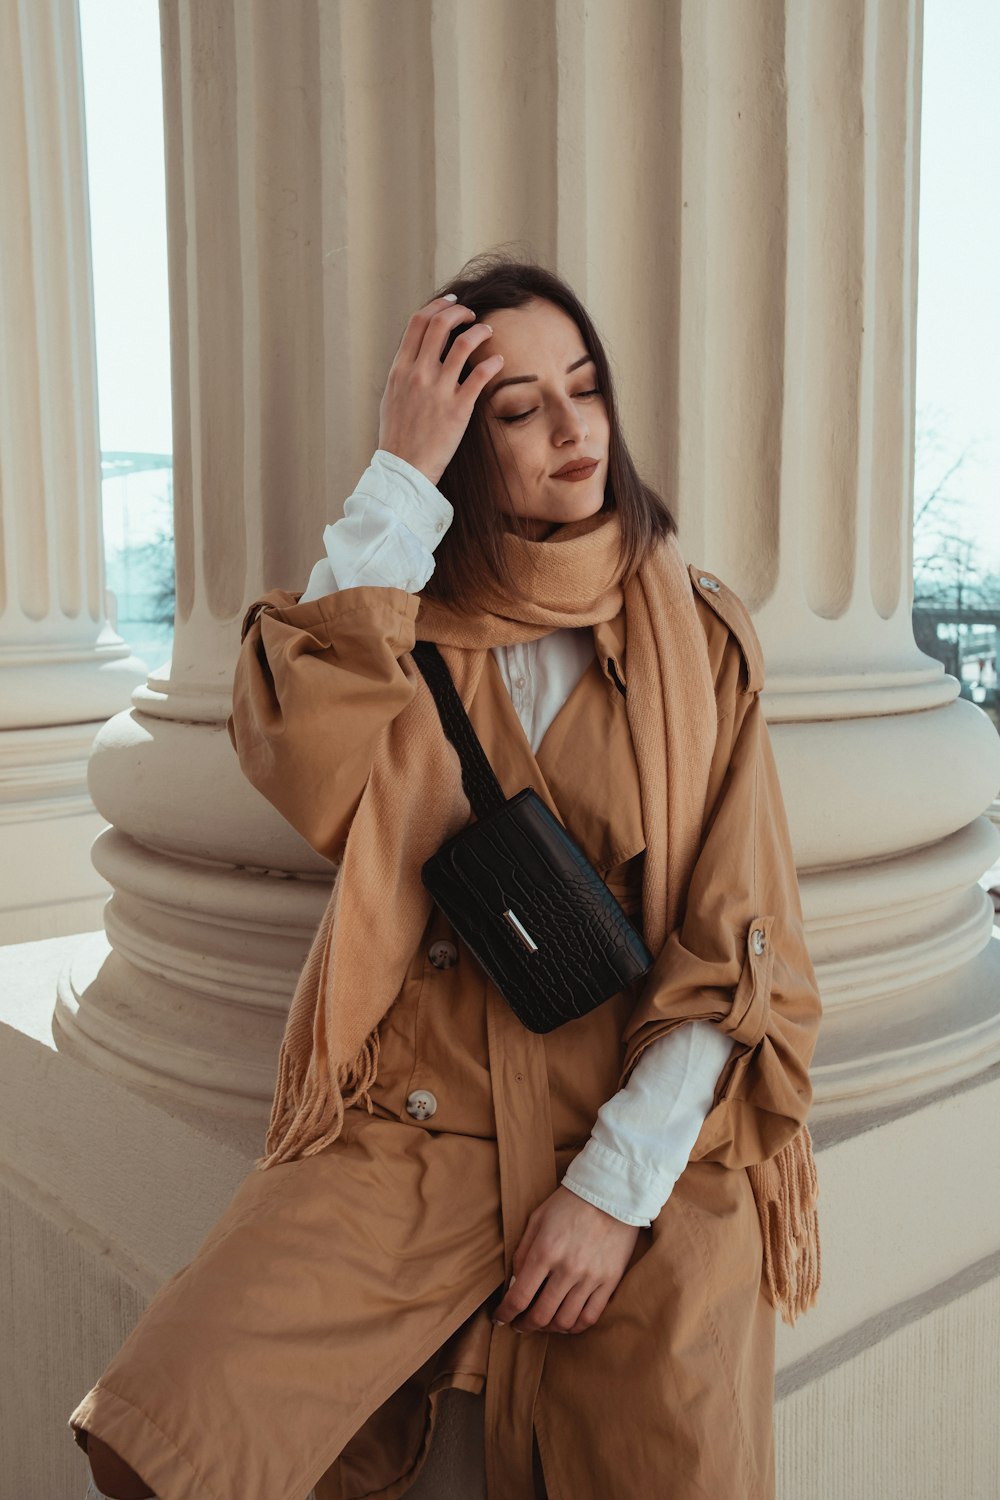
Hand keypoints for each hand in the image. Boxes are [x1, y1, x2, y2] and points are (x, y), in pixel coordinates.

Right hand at [377, 295, 503, 485]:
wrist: (404, 468)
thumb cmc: (398, 436)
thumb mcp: (392, 397)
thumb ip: (404, 372)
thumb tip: (415, 354)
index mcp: (400, 369)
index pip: (418, 323)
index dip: (438, 307)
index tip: (452, 305)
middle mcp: (418, 374)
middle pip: (440, 324)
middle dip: (459, 312)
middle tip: (471, 315)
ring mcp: (438, 390)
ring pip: (463, 343)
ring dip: (479, 331)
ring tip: (488, 331)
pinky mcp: (458, 408)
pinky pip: (480, 375)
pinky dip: (493, 362)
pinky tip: (498, 361)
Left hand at [492, 1184, 640, 1335]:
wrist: (612, 1192)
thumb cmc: (569, 1203)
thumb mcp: (537, 1219)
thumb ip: (522, 1252)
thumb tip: (515, 1282)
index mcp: (545, 1251)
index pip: (519, 1296)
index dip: (506, 1313)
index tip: (501, 1318)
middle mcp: (567, 1269)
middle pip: (540, 1315)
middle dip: (524, 1325)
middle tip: (520, 1324)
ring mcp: (590, 1277)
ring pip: (564, 1321)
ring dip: (548, 1329)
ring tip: (542, 1324)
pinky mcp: (609, 1281)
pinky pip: (590, 1317)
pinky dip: (575, 1327)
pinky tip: (566, 1322)